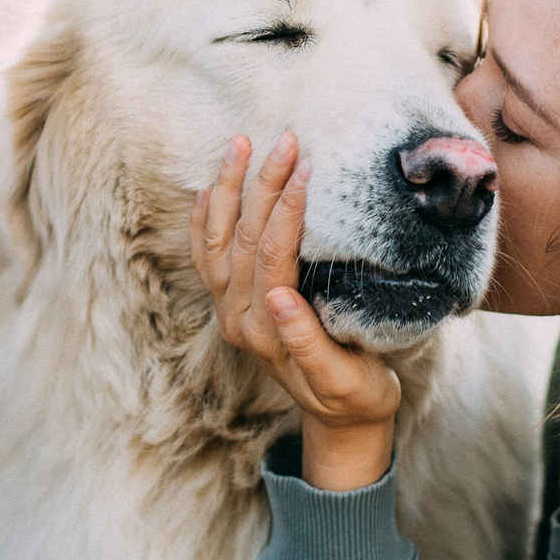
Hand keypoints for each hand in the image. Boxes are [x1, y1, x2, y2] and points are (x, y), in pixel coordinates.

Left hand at [191, 133, 399, 490]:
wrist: (339, 420)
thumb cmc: (355, 393)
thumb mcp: (344, 378)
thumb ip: (308, 342)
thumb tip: (279, 298)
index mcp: (268, 331)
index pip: (273, 255)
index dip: (288, 209)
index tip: (307, 167)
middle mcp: (239, 318)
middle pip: (244, 238)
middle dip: (264, 185)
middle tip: (286, 140)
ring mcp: (228, 311)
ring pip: (217, 240)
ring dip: (228, 189)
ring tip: (241, 144)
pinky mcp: (229, 306)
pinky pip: (206, 256)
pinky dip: (204, 219)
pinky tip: (211, 188)